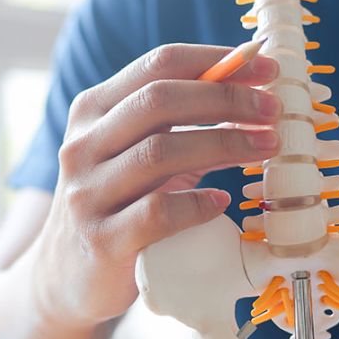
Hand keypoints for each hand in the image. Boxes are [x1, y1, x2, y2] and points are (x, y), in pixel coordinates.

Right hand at [33, 44, 281, 325]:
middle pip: (159, 101)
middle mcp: (83, 146)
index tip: (265, 70)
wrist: (66, 277)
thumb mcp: (134, 157)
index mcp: (92, 112)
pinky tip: (222, 202)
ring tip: (265, 147)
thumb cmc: (115, 208)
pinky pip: (158, 213)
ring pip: (160, 152)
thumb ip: (176, 127)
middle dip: (226, 99)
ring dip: (224, 144)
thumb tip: (248, 98)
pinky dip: (197, 204)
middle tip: (272, 111)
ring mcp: (87, 194)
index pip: (157, 65)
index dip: (217, 61)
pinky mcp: (102, 241)